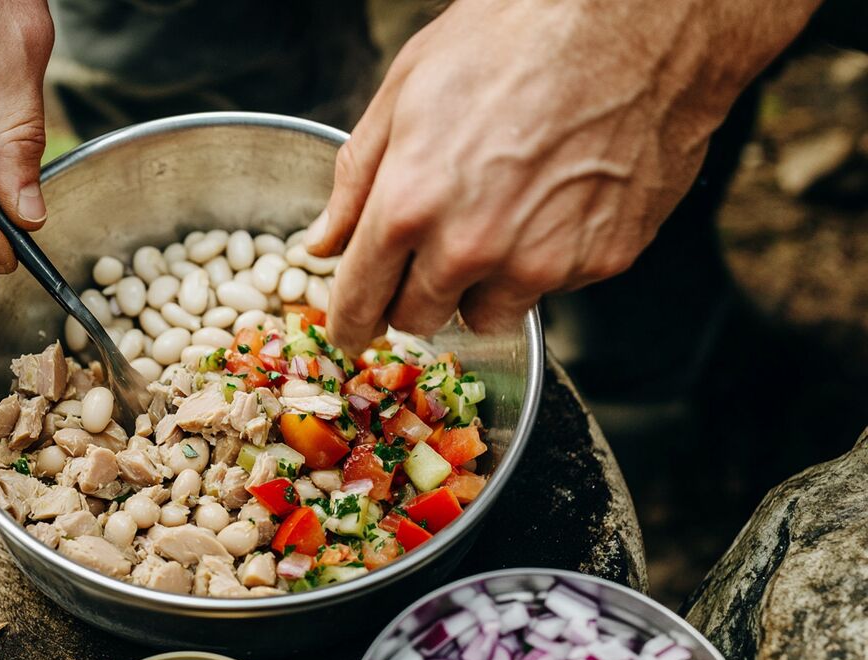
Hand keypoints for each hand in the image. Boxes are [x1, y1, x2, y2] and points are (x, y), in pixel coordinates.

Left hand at [307, 0, 818, 351]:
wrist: (636, 19)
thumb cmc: (515, 36)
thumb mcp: (405, 90)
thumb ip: (357, 179)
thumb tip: (324, 241)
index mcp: (410, 205)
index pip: (361, 300)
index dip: (349, 321)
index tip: (350, 329)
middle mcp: (472, 247)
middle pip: (419, 319)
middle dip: (411, 296)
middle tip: (426, 253)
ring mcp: (542, 261)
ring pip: (487, 314)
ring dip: (480, 286)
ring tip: (499, 217)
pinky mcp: (601, 260)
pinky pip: (554, 286)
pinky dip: (545, 259)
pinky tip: (555, 199)